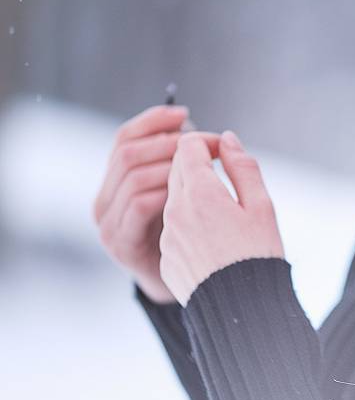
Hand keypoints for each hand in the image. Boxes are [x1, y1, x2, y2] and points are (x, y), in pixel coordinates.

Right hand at [93, 103, 220, 303]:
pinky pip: (140, 205)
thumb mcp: (180, 191)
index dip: (152, 121)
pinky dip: (166, 192)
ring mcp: (108, 224)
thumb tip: (187, 121)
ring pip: (135, 176)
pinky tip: (189, 193)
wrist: (187, 286)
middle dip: (169, 142)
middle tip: (205, 143)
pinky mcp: (121, 243)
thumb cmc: (188, 233)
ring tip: (202, 168)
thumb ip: (177, 161)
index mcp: (115, 181)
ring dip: (172, 165)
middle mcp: (104, 200)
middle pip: (129, 153)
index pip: (124, 138)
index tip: (184, 113)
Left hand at [159, 129, 284, 305]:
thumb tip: (227, 140)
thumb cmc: (258, 256)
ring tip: (226, 216)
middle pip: (176, 170)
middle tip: (227, 176)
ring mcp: (167, 237)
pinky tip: (216, 242)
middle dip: (198, 165)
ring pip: (174, 201)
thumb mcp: (261, 206)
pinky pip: (174, 230)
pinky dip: (191, 225)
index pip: (187, 146)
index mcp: (200, 194)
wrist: (242, 309)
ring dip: (195, 197)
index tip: (225, 153)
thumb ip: (243, 167)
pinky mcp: (167, 259)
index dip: (207, 142)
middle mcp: (175, 212)